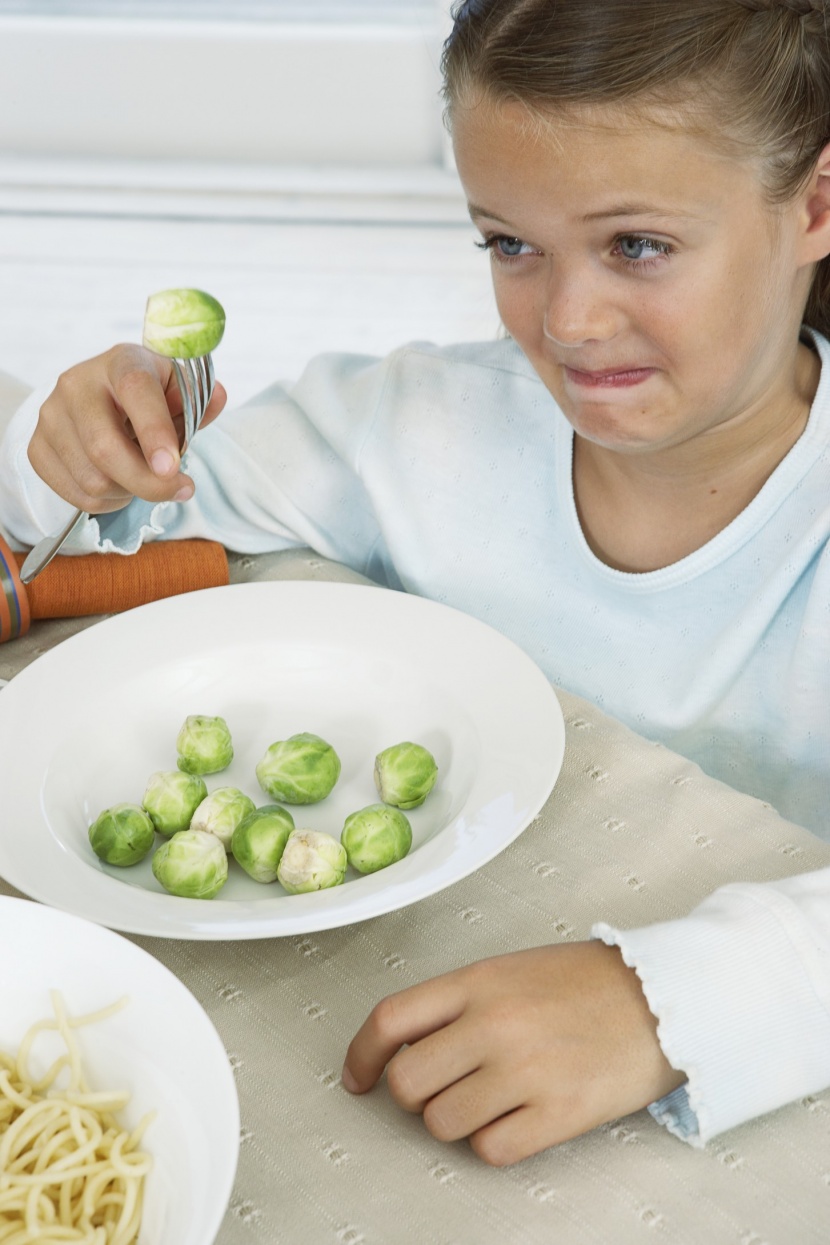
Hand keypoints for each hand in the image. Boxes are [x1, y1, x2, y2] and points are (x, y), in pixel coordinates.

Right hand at [27, 344, 226, 511]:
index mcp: (120, 362)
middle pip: (105, 448)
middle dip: (148, 483)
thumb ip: (199, 402)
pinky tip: (118, 485)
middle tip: (180, 490)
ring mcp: (51, 416)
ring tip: (144, 479)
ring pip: (92, 479)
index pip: (134, 389)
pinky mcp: (38, 447)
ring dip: (129, 493)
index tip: (172, 468)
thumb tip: (218, 397)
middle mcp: (77, 383)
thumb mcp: (178, 392)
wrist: (101, 399)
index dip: (154, 431)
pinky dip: (106, 502)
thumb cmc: (149, 398)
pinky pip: (75, 494)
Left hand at [342, 941, 685, 1165]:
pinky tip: (520, 1117)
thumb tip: (407, 1047)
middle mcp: (492, 1024)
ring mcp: (523, 1071)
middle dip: (416, 1095)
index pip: (390, 1019)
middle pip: (408, 1084)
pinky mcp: (556, 1114)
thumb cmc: (586, 983)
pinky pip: (490, 1150)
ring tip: (493, 1098)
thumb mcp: (511, 969)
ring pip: (442, 1124)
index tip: (358, 1078)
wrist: (663, 998)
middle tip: (444, 1086)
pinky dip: (496, 1142)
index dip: (362, 1055)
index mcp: (477, 982)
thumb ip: (458, 1002)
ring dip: (458, 1119)